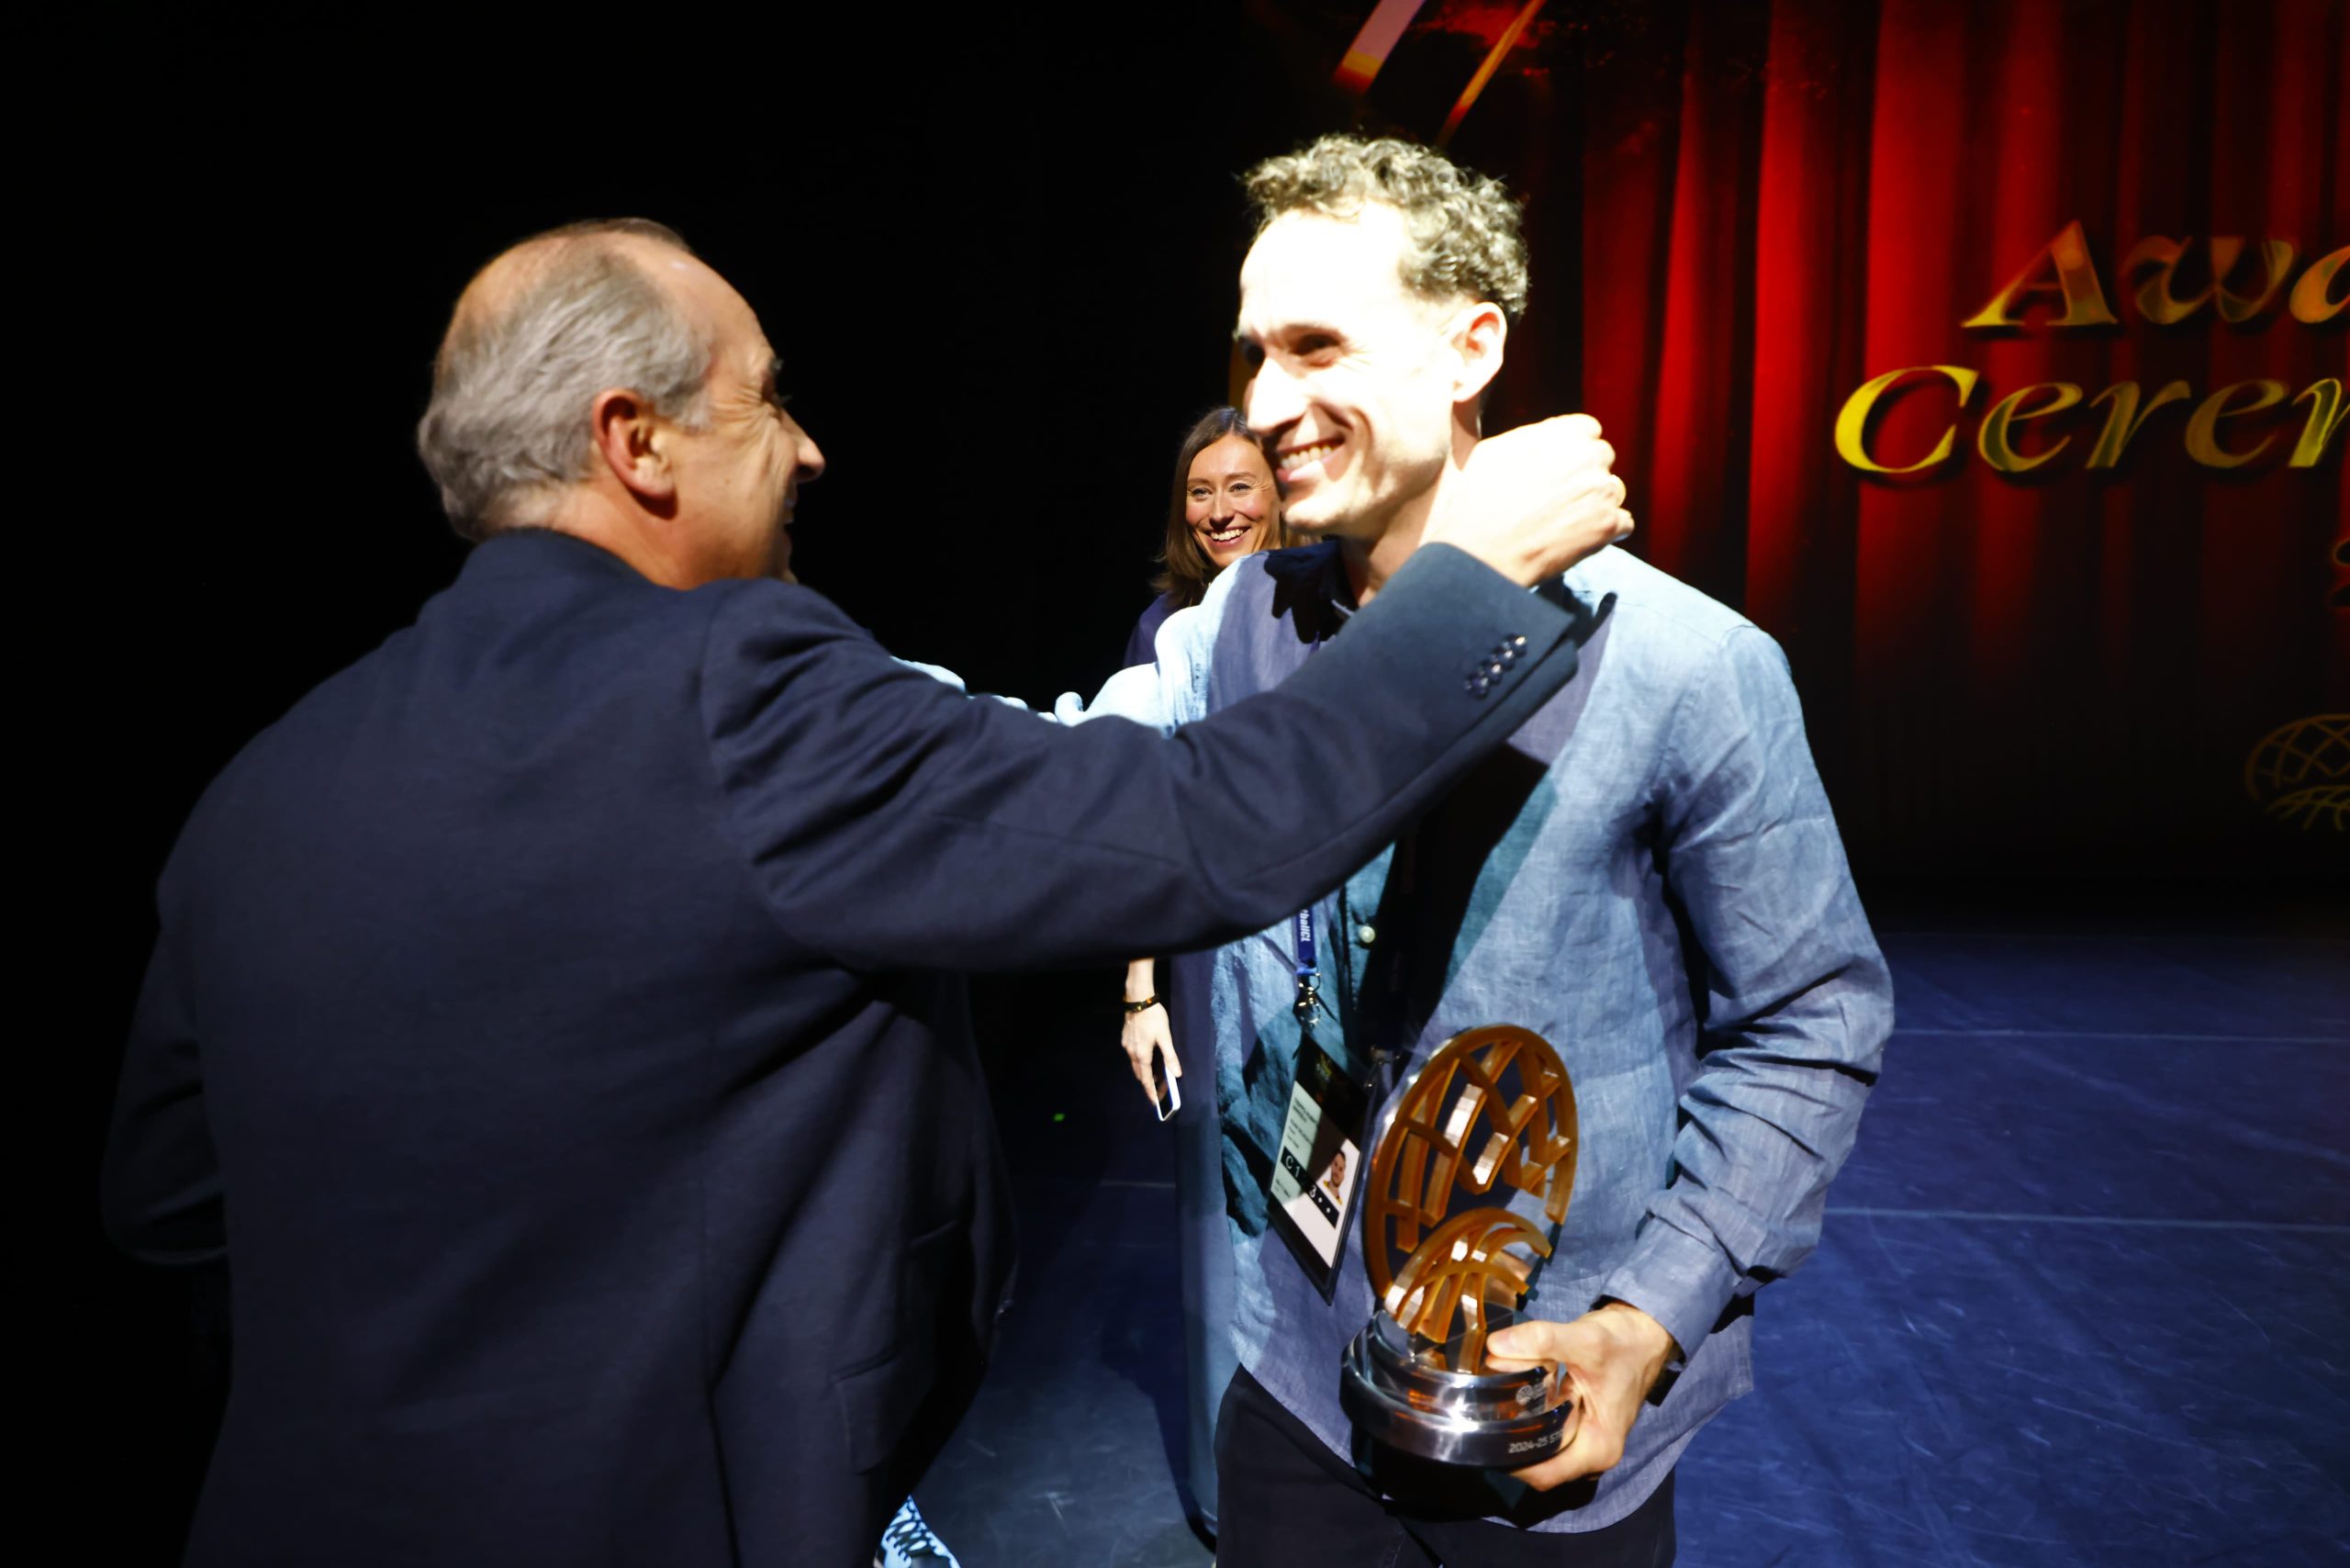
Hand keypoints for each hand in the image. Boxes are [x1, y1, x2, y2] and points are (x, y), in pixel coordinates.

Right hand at [1119, 1002, 1178, 1105]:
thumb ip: (1170, 1056)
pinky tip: (1145, 1058)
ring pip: (1135, 1065)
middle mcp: (1131, 1053)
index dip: (1150, 1091)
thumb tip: (1176, 1074)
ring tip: (1153, 1076)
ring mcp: (1126, 1046)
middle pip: (1139, 1074)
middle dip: (1147, 1083)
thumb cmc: (1154, 1017)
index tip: (1154, 1102)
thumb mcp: (1165, 1036)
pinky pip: (1132, 1056)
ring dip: (1143, 1072)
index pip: (1146, 1079)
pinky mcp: (1125, 1039)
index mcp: (1142, 1055)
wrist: (1138, 1000)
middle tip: (1157, 1089)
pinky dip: (1139, 1062)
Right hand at [1423, 413, 1632, 586]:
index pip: (1589, 431)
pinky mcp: (1610, 524)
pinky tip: (1576, 541)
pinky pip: (1623, 524)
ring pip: (1614, 491)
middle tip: (1560, 500)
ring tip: (1563, 524)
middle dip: (1588, 476)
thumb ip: (1528, 438)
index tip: (1563, 469)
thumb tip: (1542, 437)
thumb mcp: (1492, 452)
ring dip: (1597, 505)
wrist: (1481, 552)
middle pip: (1603, 459)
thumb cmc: (1478, 505)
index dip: (1576, 451)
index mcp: (1561, 433)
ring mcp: (1602, 490)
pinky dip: (1605, 534)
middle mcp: (1586, 455)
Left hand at [1484, 1302, 1676, 1490]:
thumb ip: (1541, 1340)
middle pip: (1538, 1458)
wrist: (1645, 1331)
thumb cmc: (1623, 1342)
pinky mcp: (1579, 1420)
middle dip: (1511, 1434)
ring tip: (1496, 1394)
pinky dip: (1529, 1407)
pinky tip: (1515, 1385)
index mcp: (1598, 1447)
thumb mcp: (1584, 1339)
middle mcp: (1592, 1451)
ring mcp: (1586, 1437)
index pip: (1544, 1474)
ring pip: (1539, 1439)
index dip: (1511, 1461)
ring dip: (1520, 1419)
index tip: (1483, 1434)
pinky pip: (1545, 1423)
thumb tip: (1495, 1346)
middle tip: (1484, 1408)